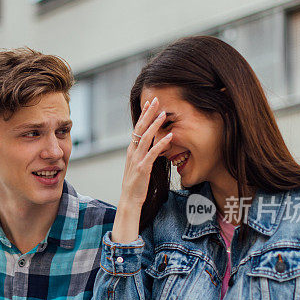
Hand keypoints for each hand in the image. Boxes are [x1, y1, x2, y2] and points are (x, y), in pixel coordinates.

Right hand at [112, 97, 172, 242]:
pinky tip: (170, 136)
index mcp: (131, 150)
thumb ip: (143, 152)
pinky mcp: (143, 168)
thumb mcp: (138, 164)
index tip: (150, 103)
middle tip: (156, 100)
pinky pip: (153, 153)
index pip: (137, 128)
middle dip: (148, 114)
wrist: (129, 199)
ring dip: (155, 125)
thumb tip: (151, 142)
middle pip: (140, 129)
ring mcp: (137, 159)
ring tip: (163, 114)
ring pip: (146, 138)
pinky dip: (161, 144)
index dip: (144, 115)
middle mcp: (132, 152)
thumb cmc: (135, 183)